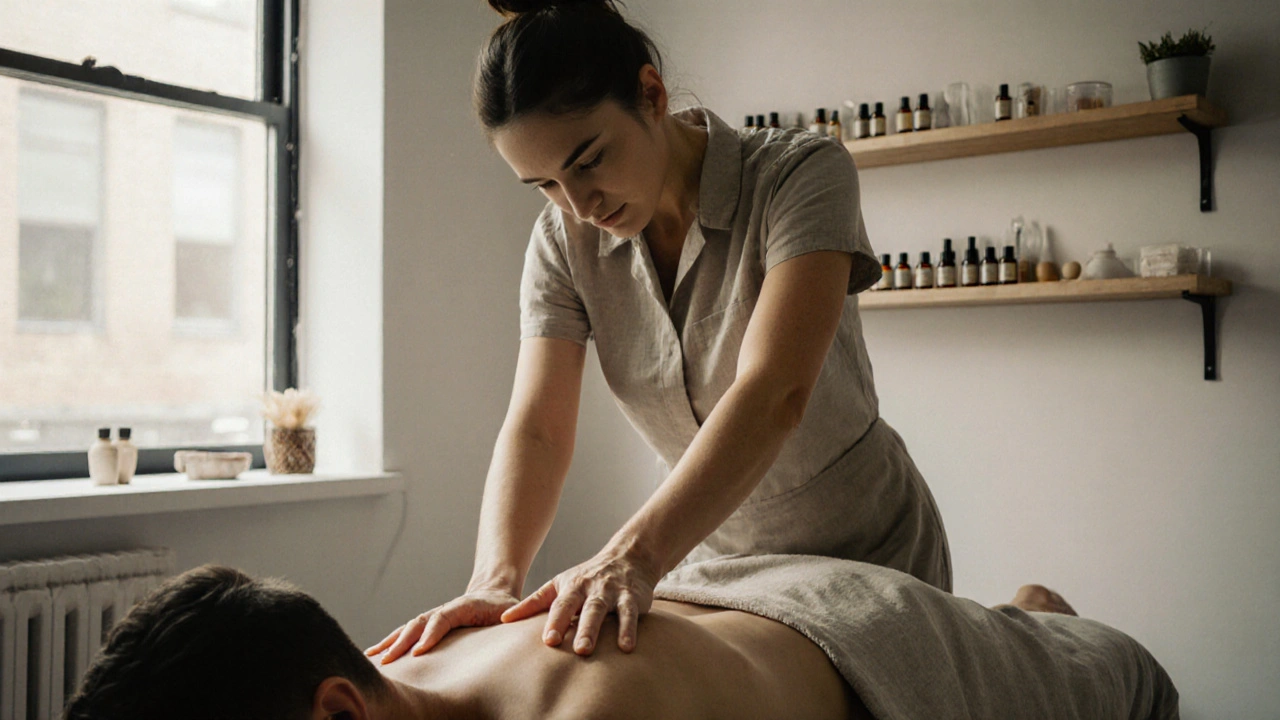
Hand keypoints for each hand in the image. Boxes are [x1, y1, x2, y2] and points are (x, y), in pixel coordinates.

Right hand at [364, 588, 519, 663]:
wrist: (494, 591)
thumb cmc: (505, 608)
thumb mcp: (511, 613)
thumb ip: (511, 619)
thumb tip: (511, 627)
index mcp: (464, 606)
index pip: (442, 619)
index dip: (430, 634)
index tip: (418, 652)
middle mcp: (445, 610)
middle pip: (418, 624)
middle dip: (401, 643)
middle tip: (388, 662)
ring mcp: (435, 616)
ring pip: (408, 628)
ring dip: (390, 643)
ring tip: (372, 658)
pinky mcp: (430, 624)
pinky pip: (407, 632)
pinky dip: (391, 641)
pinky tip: (375, 654)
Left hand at [501, 546, 658, 655]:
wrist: (628, 557)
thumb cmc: (587, 579)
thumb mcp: (559, 585)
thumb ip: (534, 603)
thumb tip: (504, 619)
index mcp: (571, 587)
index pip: (560, 605)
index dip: (554, 622)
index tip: (548, 641)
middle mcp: (591, 589)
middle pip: (583, 609)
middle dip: (578, 629)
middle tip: (572, 649)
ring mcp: (612, 593)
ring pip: (603, 611)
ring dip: (597, 630)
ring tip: (589, 651)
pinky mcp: (632, 598)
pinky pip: (630, 615)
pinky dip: (628, 630)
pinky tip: (626, 648)